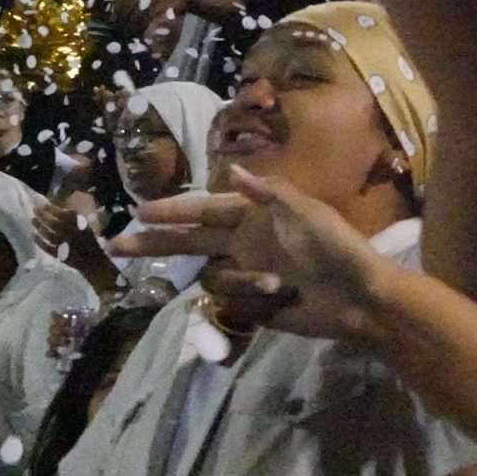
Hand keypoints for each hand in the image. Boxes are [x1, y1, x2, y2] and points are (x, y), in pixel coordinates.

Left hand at [33, 200, 93, 259]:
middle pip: (52, 223)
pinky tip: (33, 235)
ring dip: (39, 226)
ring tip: (33, 220)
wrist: (92, 259)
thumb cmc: (89, 240)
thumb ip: (73, 217)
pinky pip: (47, 247)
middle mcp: (69, 233)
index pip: (61, 214)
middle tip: (35, 209)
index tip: (44, 204)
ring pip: (48, 234)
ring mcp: (63, 244)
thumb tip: (60, 209)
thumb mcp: (84, 224)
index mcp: (77, 225)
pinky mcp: (59, 254)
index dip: (51, 208)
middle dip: (42, 215)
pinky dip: (39, 241)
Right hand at [107, 164, 389, 339]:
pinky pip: (231, 301)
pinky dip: (250, 299)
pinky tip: (279, 298)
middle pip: (187, 241)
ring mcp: (245, 272)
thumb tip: (230, 172)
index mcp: (252, 214)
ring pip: (213, 277)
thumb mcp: (308, 211)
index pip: (202, 210)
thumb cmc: (337, 247)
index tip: (139, 212)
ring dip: (241, 282)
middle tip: (117, 245)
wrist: (360, 299)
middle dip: (154, 242)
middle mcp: (242, 241)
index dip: (171, 210)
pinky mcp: (252, 303)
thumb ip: (268, 193)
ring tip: (278, 284)